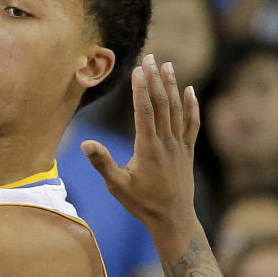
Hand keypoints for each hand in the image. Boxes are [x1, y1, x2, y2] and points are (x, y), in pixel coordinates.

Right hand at [80, 55, 199, 236]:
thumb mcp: (117, 186)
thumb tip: (86, 144)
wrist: (173, 218)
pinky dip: (191, 106)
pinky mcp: (187, 151)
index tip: (138, 69)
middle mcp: (166, 142)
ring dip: (172, 86)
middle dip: (155, 79)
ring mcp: (179, 146)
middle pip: (161, 104)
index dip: (141, 89)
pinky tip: (189, 90)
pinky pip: (191, 124)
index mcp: (148, 148)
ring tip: (168, 65)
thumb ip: (103, 163)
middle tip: (150, 57)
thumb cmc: (142, 203)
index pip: (144, 111)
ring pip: (177, 110)